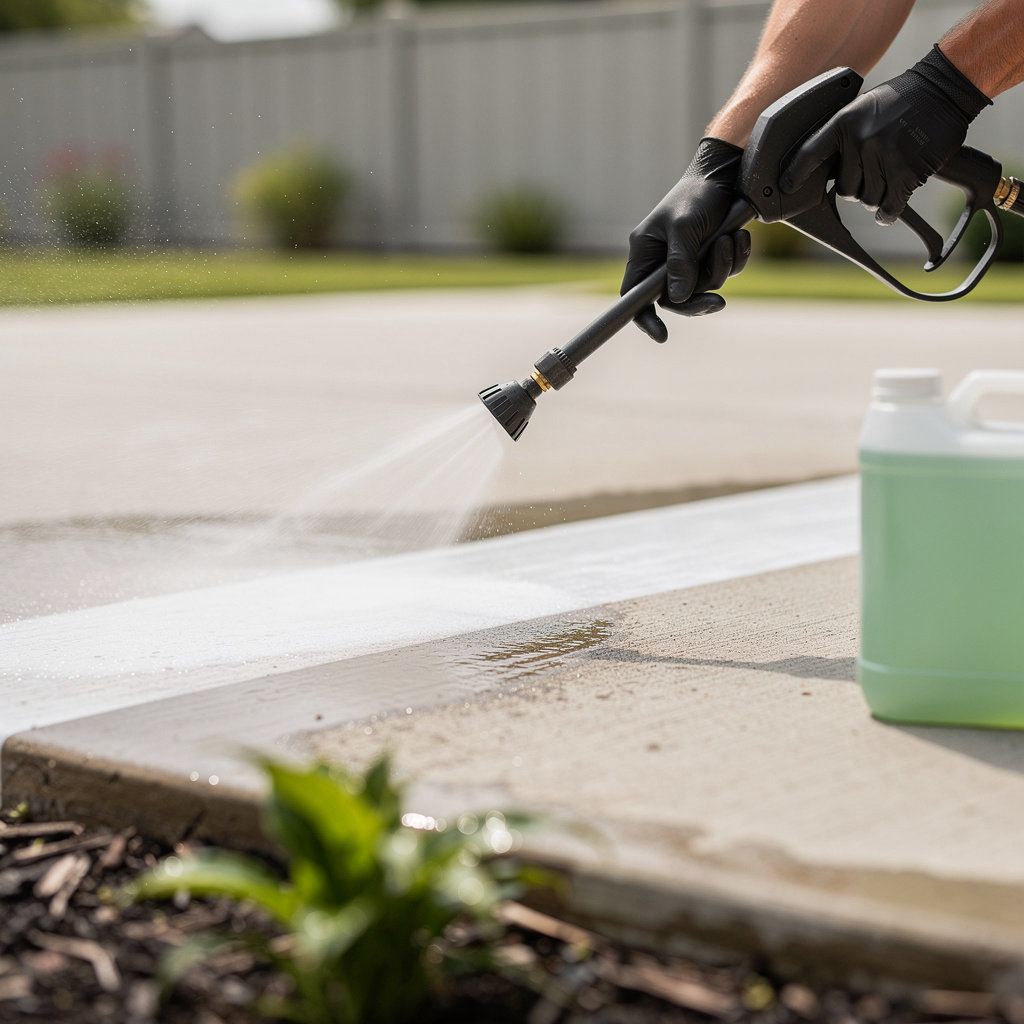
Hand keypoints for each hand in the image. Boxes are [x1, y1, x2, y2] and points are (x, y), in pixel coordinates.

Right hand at [621, 138, 750, 341]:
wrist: (728, 172)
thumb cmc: (698, 194)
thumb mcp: (685, 228)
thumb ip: (680, 263)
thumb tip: (677, 298)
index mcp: (646, 252)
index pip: (635, 296)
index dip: (643, 318)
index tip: (661, 334)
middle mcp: (664, 260)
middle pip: (676, 299)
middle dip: (699, 298)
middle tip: (718, 301)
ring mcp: (689, 259)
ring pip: (704, 287)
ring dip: (722, 268)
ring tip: (728, 239)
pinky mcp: (711, 255)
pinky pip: (724, 273)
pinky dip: (734, 258)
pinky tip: (738, 236)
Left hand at [782, 45, 990, 224]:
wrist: (944, 88)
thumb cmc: (901, 100)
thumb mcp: (863, 108)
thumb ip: (844, 135)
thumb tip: (821, 170)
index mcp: (845, 122)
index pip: (810, 153)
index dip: (795, 173)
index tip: (785, 188)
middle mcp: (861, 140)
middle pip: (845, 189)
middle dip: (857, 186)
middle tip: (873, 171)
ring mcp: (885, 156)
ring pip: (867, 200)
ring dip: (876, 197)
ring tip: (888, 177)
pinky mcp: (908, 172)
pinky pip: (889, 207)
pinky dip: (888, 213)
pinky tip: (889, 208)